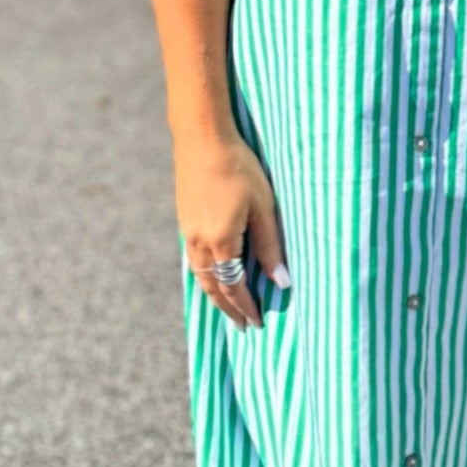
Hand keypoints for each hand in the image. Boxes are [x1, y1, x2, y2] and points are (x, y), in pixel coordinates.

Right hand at [175, 132, 289, 330]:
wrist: (202, 139)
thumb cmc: (239, 169)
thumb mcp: (263, 207)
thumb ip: (271, 247)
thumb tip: (282, 283)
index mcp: (221, 242)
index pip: (235, 287)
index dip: (247, 307)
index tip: (258, 323)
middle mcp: (200, 243)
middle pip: (214, 288)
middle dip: (229, 309)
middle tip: (243, 327)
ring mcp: (188, 233)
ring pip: (201, 275)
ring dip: (215, 295)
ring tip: (228, 308)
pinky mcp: (184, 221)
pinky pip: (194, 261)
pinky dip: (206, 277)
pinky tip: (214, 276)